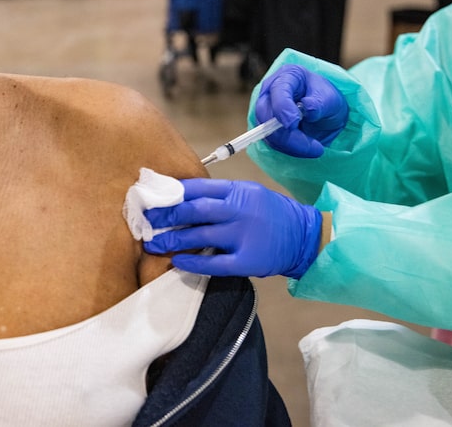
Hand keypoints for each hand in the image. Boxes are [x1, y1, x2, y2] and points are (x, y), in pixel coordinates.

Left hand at [143, 178, 321, 277]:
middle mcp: (240, 210)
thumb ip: (220, 195)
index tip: (153, 198)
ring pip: (199, 235)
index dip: (172, 193)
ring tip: (152, 243)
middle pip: (194, 210)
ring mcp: (244, 236)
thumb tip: (181, 196)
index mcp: (238, 191)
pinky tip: (176, 261)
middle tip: (146, 221)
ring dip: (172, 239)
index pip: (198, 188)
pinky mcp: (247, 260)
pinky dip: (193, 262)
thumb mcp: (249, 194)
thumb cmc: (271, 214)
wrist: (305, 237)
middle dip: (166, 215)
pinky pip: (214, 263)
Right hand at [256, 64, 347, 156]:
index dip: (282, 108)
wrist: (325, 113)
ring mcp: (266, 110)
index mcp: (287, 76)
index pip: (277, 90)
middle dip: (287, 134)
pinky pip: (272, 142)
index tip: (293, 124)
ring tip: (315, 148)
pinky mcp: (266, 127)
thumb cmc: (326, 99)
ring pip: (267, 132)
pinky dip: (289, 148)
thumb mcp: (330, 99)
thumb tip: (308, 107)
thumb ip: (319, 103)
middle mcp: (270, 92)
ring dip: (290, 145)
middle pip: (266, 114)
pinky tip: (306, 148)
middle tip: (314, 147)